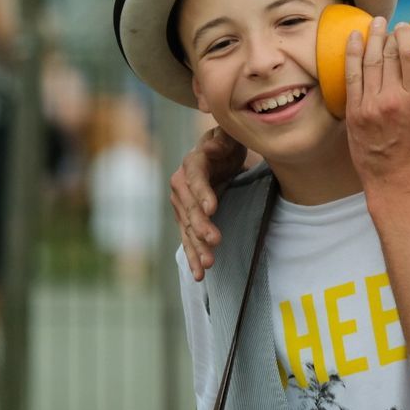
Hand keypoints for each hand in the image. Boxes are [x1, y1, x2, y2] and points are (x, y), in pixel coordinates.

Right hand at [169, 125, 247, 279]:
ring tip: (208, 264)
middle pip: (190, 208)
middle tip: (215, 241)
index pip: (195, 179)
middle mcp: (182, 185)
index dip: (202, 194)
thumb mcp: (228, 134)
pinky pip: (188, 239)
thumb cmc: (227, 141)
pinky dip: (193, 256)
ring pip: (187, 228)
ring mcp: (182, 204)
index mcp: (193, 162)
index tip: (212, 209)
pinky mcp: (187, 219)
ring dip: (197, 247)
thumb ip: (221, 140)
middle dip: (201, 226)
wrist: (221, 152)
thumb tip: (207, 147)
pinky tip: (199, 275)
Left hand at [344, 18, 409, 201]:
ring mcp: (369, 105)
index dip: (407, 36)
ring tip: (374, 23)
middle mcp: (391, 99)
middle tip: (390, 23)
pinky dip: (352, 54)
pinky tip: (354, 39)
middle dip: (389, 34)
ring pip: (369, 61)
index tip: (406, 27)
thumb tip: (408, 71)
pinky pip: (351, 76)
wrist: (392, 182)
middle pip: (389, 55)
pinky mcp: (353, 112)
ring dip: (372, 38)